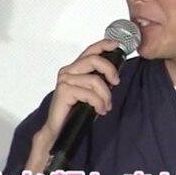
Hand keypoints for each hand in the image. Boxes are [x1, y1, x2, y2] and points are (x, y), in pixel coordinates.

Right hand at [21, 39, 120, 174]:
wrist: (59, 129)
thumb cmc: (74, 110)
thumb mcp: (90, 92)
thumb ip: (98, 80)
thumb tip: (114, 75)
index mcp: (74, 68)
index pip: (90, 51)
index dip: (104, 45)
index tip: (116, 45)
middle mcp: (68, 71)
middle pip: (94, 60)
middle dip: (110, 70)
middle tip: (116, 82)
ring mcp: (65, 80)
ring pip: (95, 80)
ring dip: (105, 95)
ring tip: (106, 106)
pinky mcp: (64, 91)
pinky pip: (90, 94)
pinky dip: (99, 103)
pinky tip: (99, 111)